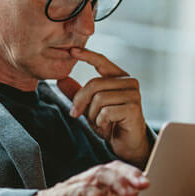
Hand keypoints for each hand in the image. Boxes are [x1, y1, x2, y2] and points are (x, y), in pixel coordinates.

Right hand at [30, 161, 149, 195]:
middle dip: (130, 175)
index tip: (152, 186)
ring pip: (99, 175)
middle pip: (113, 169)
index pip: (120, 176)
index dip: (136, 178)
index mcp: (99, 191)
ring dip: (116, 181)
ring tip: (130, 191)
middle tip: (146, 184)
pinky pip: (80, 191)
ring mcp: (76, 188)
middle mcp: (89, 185)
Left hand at [57, 47, 150, 167]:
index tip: (71, 50)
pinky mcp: (133, 108)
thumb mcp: (89, 107)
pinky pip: (106, 112)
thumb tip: (61, 79)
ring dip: (93, 115)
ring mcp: (133, 94)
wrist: (127, 144)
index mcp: (119, 77)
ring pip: (99, 98)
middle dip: (80, 101)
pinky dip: (101, 122)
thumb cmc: (111, 124)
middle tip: (75, 114)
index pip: (101, 61)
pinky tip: (108, 127)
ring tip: (99, 123)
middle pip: (94, 84)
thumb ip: (77, 94)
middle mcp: (129, 82)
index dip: (87, 55)